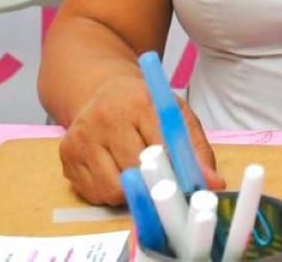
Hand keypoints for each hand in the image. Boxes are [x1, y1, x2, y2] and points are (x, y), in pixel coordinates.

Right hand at [58, 73, 220, 205]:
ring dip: (130, 192)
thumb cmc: (142, 105)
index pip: (162, 148)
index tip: (188, 189)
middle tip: (163, 185)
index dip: (177, 173)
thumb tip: (214, 184)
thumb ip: (197, 149)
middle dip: (154, 185)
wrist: (99, 88)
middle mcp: (106, 116)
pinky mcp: (66, 154)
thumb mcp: (176, 114)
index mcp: (140, 101)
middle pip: (136, 172)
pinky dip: (110, 193)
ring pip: (113, 189)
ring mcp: (82, 136)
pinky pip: (94, 193)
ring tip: (137, 175)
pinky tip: (115, 173)